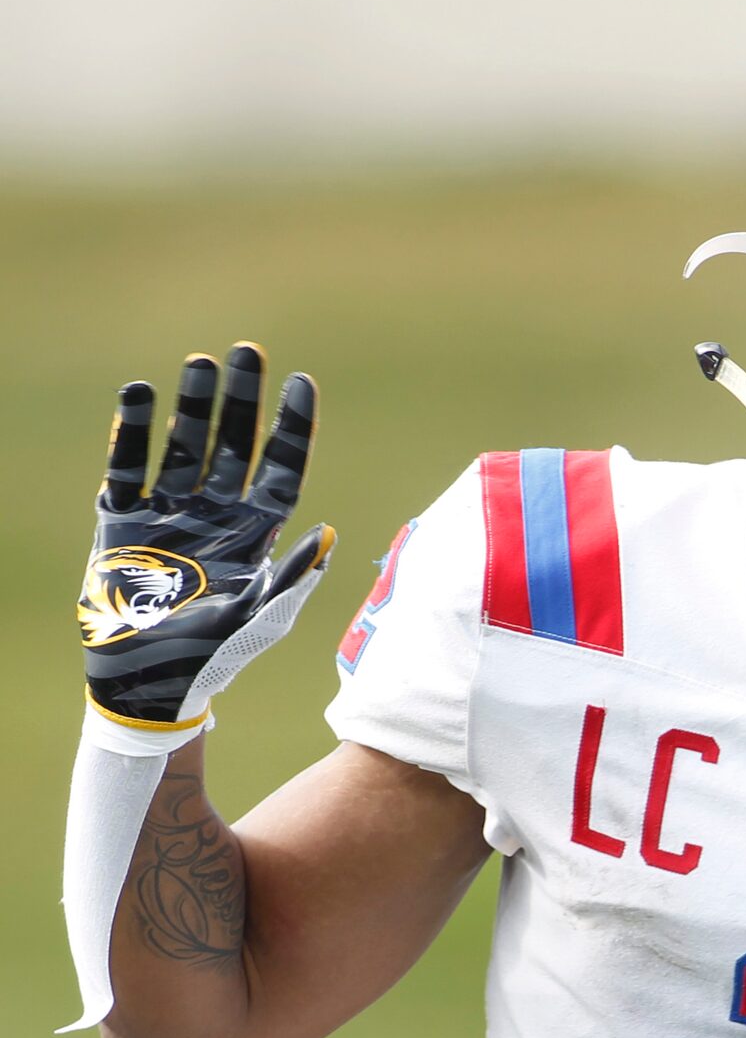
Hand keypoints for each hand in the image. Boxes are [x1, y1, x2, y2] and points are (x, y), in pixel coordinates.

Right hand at [80, 343, 334, 739]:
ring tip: (201, 363)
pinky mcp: (123, 521)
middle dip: (242, 401)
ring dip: (192, 406)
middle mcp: (216, 515)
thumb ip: (293, 575)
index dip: (291, 428)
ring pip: (183, 447)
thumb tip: (331, 534)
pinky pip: (129, 467)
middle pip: (233, 445)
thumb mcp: (263, 618)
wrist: (151, 684)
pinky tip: (141, 394)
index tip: (302, 383)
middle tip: (248, 352)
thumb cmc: (215, 658)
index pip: (280, 469)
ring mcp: (169, 514)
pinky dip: (133, 432)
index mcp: (257, 534)